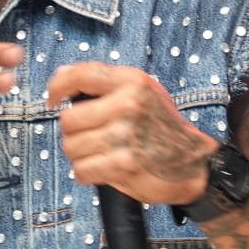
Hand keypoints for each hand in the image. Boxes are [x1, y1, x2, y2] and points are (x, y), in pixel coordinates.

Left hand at [47, 62, 215, 205]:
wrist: (195, 162)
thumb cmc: (162, 126)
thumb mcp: (142, 92)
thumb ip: (106, 83)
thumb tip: (61, 76)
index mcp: (132, 81)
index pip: (79, 75)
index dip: (57, 87)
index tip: (53, 99)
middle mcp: (129, 104)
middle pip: (68, 119)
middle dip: (73, 132)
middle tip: (89, 136)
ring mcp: (126, 135)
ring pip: (71, 146)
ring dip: (80, 155)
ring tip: (99, 153)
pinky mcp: (124, 164)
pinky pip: (82, 170)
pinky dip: (86, 173)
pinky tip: (101, 169)